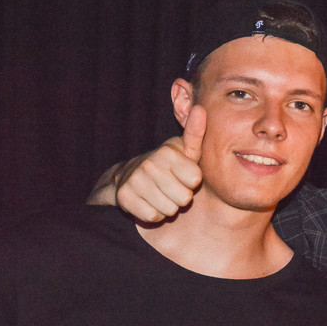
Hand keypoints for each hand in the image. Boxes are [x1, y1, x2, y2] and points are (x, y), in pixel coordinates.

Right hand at [104, 107, 205, 221]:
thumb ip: (196, 133)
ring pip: (169, 210)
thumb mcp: (186, 150)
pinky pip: (153, 217)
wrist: (131, 176)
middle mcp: (149, 164)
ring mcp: (135, 181)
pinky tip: (150, 202)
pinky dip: (155, 214)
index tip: (185, 175)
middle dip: (182, 196)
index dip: (193, 181)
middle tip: (172, 186)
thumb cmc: (169, 164)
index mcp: (167, 152)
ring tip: (162, 194)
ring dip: (169, 206)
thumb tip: (201, 108)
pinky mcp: (124, 198)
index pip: (195, 180)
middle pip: (184, 198)